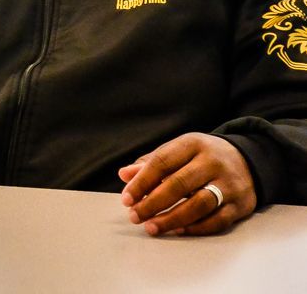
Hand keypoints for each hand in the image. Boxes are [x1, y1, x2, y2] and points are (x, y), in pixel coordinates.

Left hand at [119, 132, 256, 235]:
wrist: (249, 160)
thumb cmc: (202, 157)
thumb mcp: (179, 151)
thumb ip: (151, 163)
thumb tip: (124, 175)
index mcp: (193, 144)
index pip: (162, 162)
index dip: (141, 182)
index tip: (126, 199)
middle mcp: (213, 162)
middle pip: (179, 185)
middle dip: (153, 203)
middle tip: (135, 216)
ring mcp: (229, 184)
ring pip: (199, 205)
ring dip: (172, 219)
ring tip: (152, 227)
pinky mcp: (241, 204)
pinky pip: (217, 220)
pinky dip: (196, 228)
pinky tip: (177, 230)